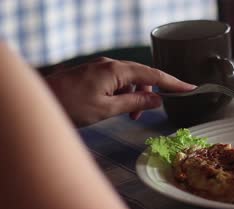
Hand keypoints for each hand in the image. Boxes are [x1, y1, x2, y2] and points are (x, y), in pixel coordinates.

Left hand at [45, 57, 193, 126]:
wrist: (41, 100)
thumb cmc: (71, 106)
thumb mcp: (107, 109)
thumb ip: (135, 102)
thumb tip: (157, 99)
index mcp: (115, 70)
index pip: (153, 74)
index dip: (173, 83)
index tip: (190, 88)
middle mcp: (110, 64)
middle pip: (142, 75)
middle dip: (150, 93)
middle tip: (149, 113)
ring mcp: (101, 68)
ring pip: (130, 80)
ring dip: (135, 96)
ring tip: (130, 115)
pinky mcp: (94, 74)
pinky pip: (118, 81)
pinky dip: (124, 94)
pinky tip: (118, 107)